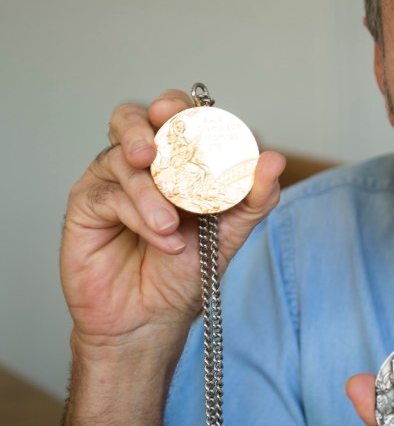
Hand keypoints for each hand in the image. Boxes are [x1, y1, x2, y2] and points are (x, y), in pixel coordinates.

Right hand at [61, 89, 284, 352]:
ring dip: (151, 189)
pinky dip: (140, 214)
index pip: (179, 116)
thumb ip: (255, 195)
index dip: (183, 107)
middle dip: (146, 123)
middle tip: (157, 145)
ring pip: (121, 157)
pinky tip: (161, 238)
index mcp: (178, 159)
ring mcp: (111, 181)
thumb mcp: (232, 230)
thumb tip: (274, 159)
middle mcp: (143, 163)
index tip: (192, 114)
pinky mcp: (86, 204)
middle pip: (134, 117)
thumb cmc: (188, 270)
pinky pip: (109, 194)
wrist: (153, 318)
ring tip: (172, 224)